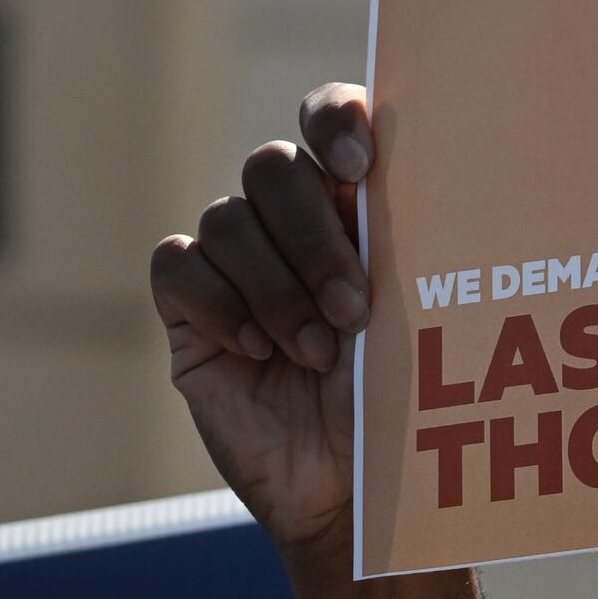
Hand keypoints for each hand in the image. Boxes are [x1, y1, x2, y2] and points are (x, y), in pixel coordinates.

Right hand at [150, 84, 376, 559]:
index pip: (329, 117)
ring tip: (318, 351)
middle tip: (354, 304)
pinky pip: (179, 267)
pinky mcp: (189, 309)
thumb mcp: (418, 313)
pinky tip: (259, 351)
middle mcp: (290, 218)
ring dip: (277, 288)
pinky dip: (222, 305)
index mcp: (355, 199)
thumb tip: (412, 177)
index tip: (360, 164)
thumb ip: (406, 241)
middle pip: (272, 166)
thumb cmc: (402, 393)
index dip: (334, 119)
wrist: (354, 481)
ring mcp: (236, 261)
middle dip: (312, 235)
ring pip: (228, 220)